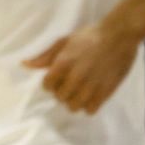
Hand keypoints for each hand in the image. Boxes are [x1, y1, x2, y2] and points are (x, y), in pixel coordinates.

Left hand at [24, 5, 144, 113]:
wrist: (119, 35)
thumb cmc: (89, 36)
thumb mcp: (64, 41)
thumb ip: (45, 57)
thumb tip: (24, 65)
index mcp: (63, 63)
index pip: (47, 85)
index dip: (50, 82)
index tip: (57, 78)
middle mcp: (76, 77)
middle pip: (60, 97)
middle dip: (62, 92)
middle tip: (70, 83)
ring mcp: (91, 86)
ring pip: (74, 107)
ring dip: (75, 100)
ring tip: (80, 90)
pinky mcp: (106, 92)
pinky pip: (91, 110)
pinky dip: (89, 105)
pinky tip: (91, 95)